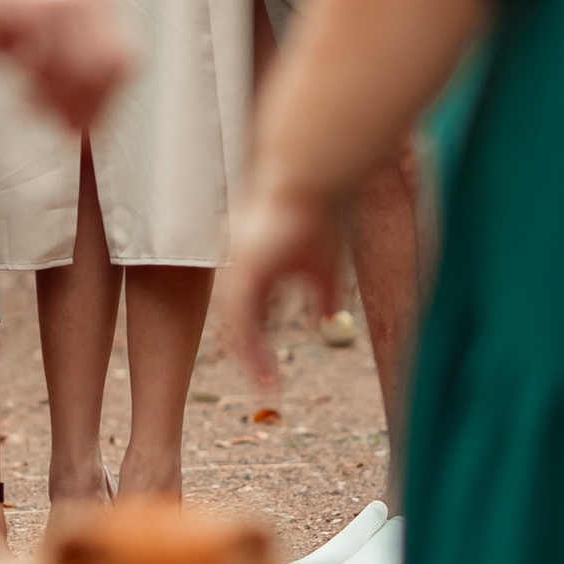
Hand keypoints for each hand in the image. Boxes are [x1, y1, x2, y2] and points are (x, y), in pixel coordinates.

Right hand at [0, 0, 132, 132]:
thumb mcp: (33, 28)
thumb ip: (59, 63)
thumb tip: (78, 112)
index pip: (120, 58)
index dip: (107, 97)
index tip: (89, 121)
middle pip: (108, 67)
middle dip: (87, 104)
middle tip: (64, 125)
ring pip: (82, 68)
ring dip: (58, 96)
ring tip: (32, 102)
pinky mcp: (37, 5)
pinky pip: (46, 60)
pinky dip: (34, 82)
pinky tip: (20, 84)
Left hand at [218, 176, 347, 385]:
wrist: (313, 178)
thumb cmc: (321, 216)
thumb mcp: (326, 267)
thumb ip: (323, 297)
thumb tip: (326, 323)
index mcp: (254, 268)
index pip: (250, 314)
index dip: (257, 343)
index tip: (272, 372)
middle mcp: (241, 270)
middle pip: (238, 323)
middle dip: (252, 356)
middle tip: (266, 384)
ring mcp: (239, 270)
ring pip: (237, 325)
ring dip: (252, 358)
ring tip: (268, 385)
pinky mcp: (245, 270)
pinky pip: (243, 318)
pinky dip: (253, 346)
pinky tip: (266, 364)